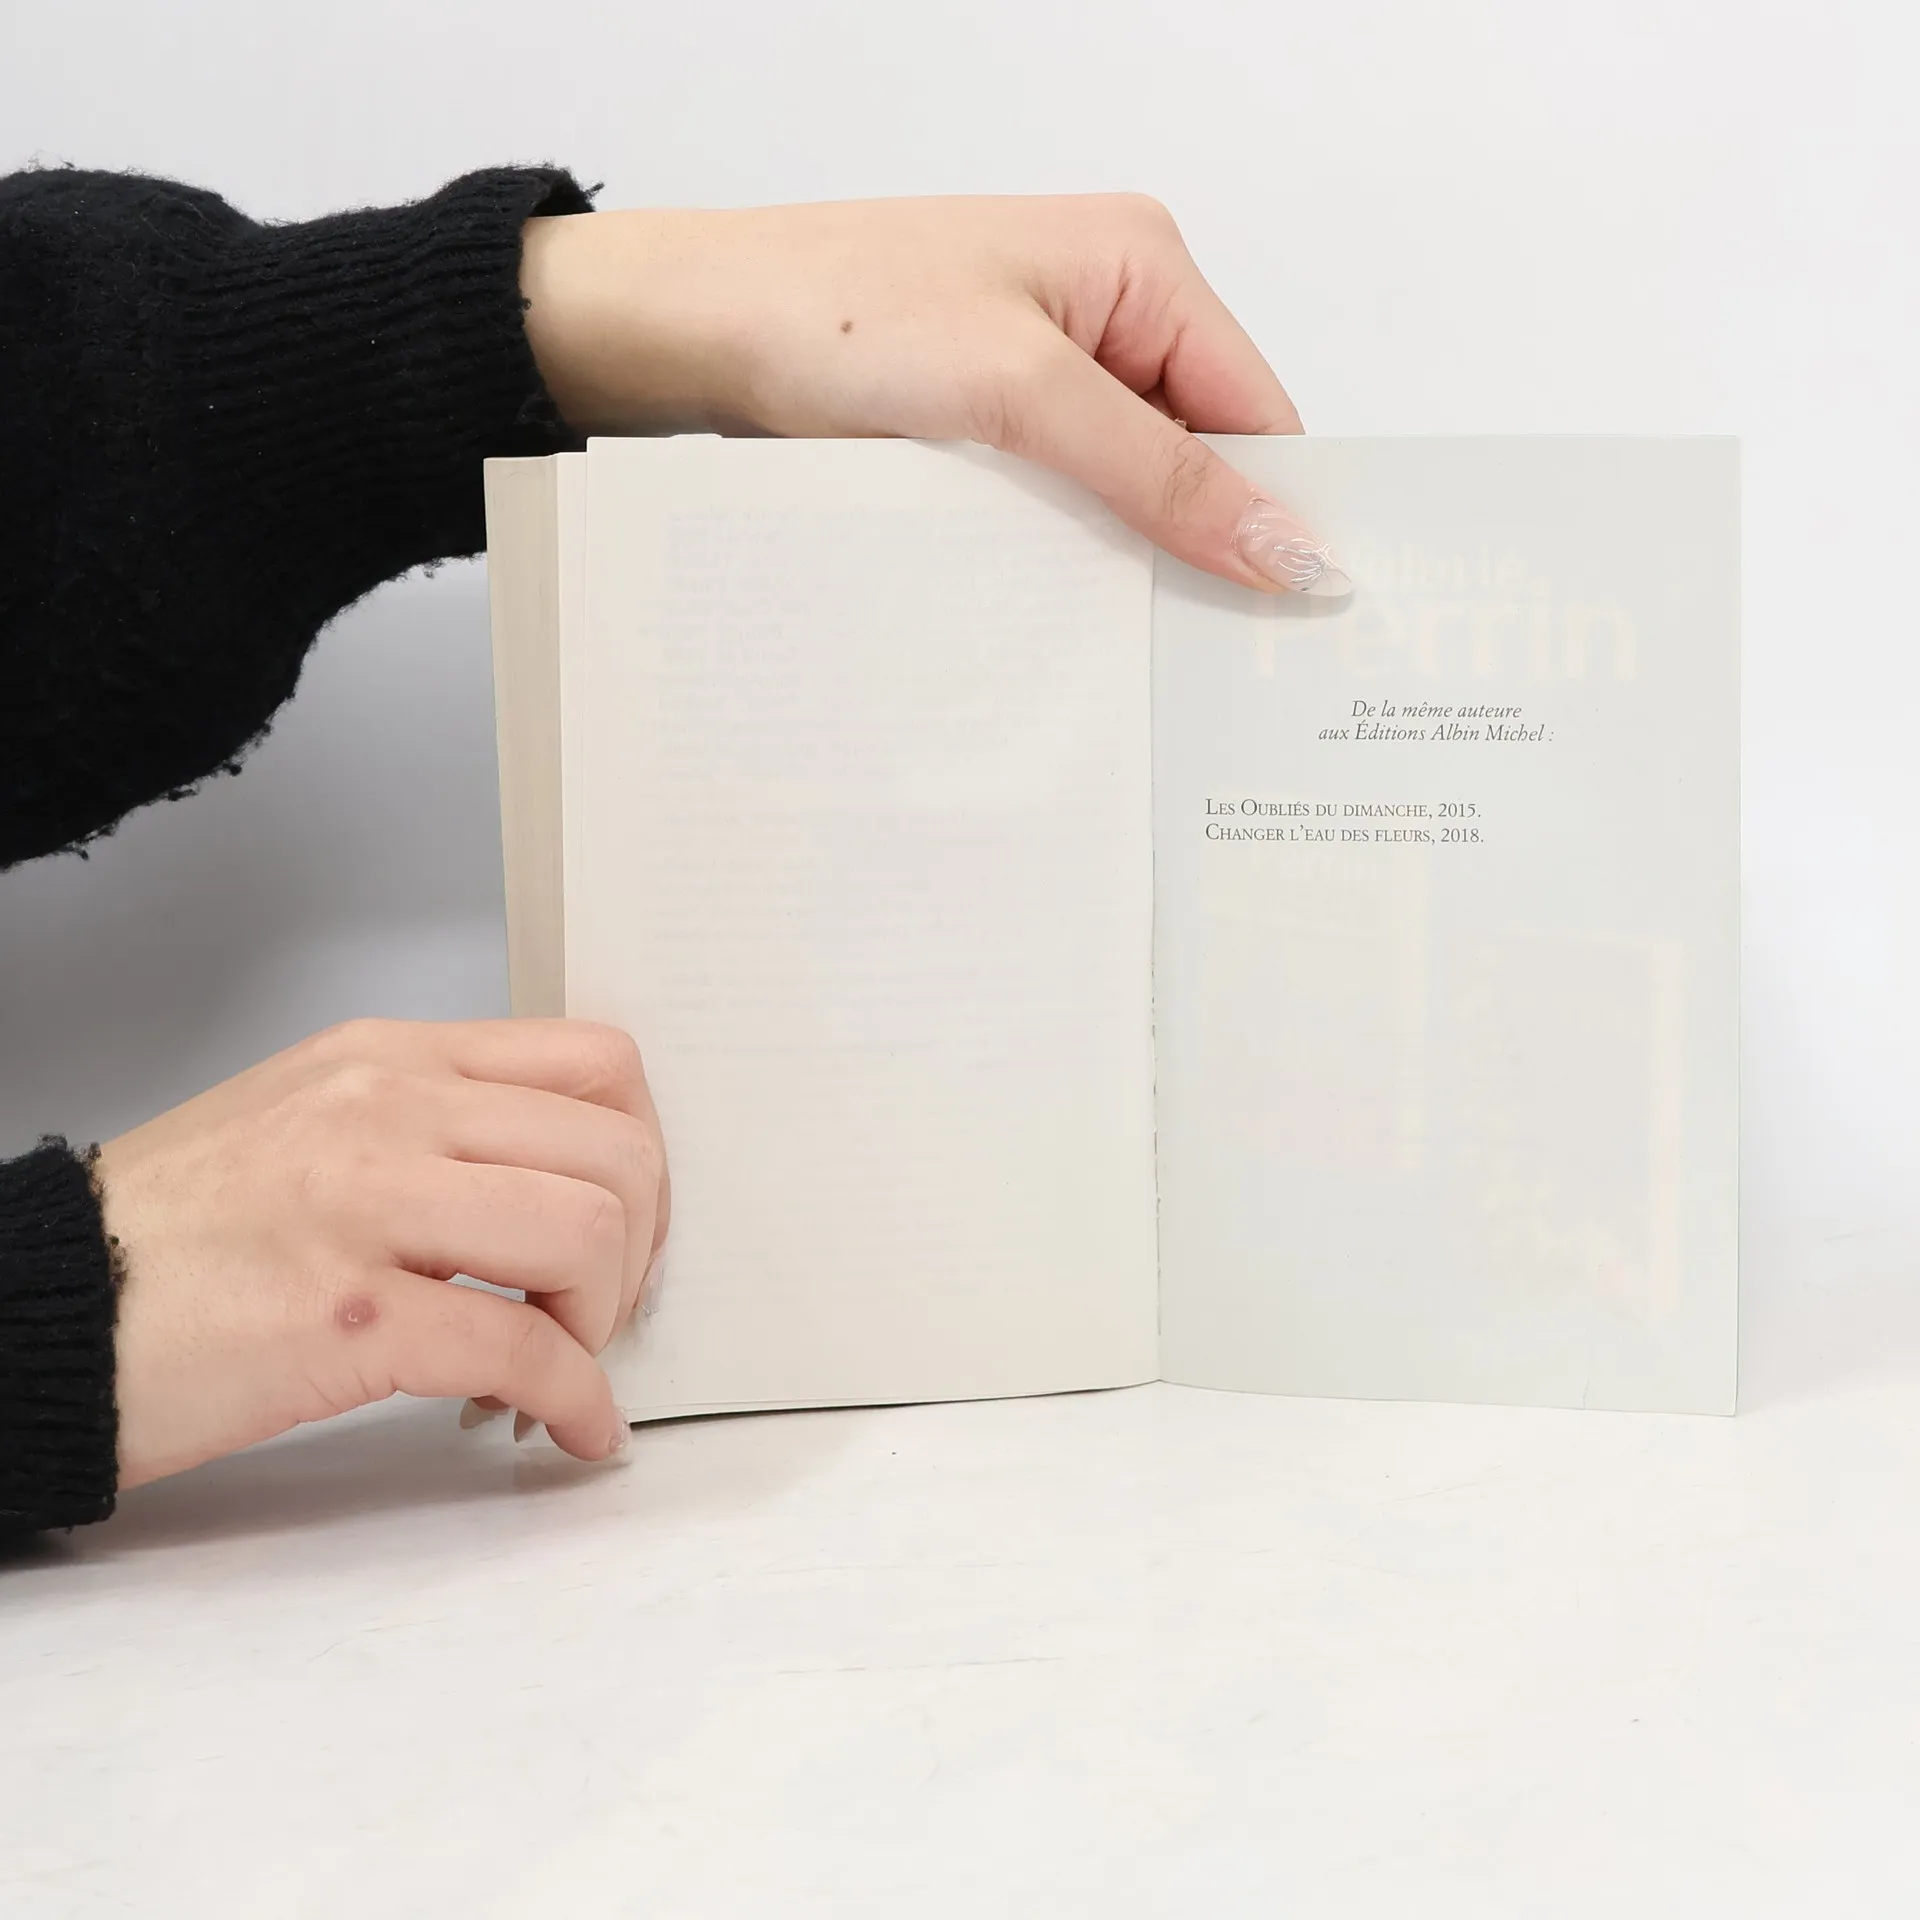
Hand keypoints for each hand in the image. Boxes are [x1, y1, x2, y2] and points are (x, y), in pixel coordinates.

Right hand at [96, 1018, 667, 1486]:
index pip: (596, 1066)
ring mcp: (365, 1205)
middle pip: (617, 1154)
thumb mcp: (313, 1122)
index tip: (629, 1223)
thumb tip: (560, 1186)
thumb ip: (438, 1129)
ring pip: (588, 1234)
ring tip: (555, 1361)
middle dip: (639, 1251)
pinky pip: (523, 1349)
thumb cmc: (176, 1230)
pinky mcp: (345, 1316)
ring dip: (602, 1320)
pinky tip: (569, 1428)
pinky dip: (575, 1400)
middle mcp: (390, 1110)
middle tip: (600, 1309)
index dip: (645, 1155)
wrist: (40, 1308)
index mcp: (392, 1059)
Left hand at [519, 194, 1350, 597]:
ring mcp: (1042, 364)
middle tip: (1198, 655)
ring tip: (1121, 636)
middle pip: (1201, 452)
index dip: (1276, 515)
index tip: (1280, 624)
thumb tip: (1286, 545)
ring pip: (1127, 483)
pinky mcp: (986, 412)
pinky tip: (1053, 600)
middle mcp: (1105, 308)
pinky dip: (1063, 546)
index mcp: (1141, 265)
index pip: (1259, 410)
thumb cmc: (831, 315)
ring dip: (1123, 552)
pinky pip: (1061, 493)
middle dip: (1198, 543)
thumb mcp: (1019, 394)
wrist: (685, 329)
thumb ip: (1160, 472)